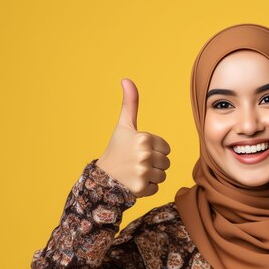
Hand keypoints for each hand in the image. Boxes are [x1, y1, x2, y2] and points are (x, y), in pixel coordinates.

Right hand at [95, 78, 170, 197]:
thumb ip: (130, 104)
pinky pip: (156, 188)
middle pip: (166, 162)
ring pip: (162, 176)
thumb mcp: (124, 126)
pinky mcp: (142, 187)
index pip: (166, 148)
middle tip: (136, 163)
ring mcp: (143, 172)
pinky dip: (147, 188)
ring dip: (151, 176)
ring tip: (135, 172)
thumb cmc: (116, 149)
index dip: (154, 150)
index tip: (139, 151)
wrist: (102, 178)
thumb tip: (126, 79)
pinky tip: (134, 182)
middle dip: (154, 164)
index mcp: (144, 138)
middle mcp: (144, 154)